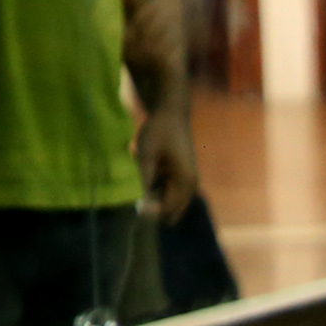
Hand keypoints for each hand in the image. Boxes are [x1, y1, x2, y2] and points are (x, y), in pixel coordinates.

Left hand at [135, 106, 196, 224]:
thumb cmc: (158, 131)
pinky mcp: (181, 178)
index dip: (151, 212)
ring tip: (149, 168)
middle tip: (139, 192)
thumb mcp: (146, 154)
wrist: (171, 112)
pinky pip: (168, 192)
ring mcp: (187, 182)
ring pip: (169, 202)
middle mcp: (190, 186)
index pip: (168, 210)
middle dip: (154, 208)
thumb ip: (145, 180)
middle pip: (171, 212)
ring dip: (154, 194)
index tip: (135, 205)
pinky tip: (152, 165)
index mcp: (185, 182)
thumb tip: (144, 205)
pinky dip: (156, 185)